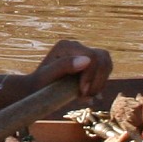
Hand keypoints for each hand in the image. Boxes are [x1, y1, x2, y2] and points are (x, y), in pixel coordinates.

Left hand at [0, 39, 114, 119]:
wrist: (35, 90)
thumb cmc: (38, 85)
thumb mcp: (47, 77)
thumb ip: (65, 67)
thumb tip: (87, 60)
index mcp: (66, 46)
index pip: (93, 56)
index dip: (92, 76)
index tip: (82, 92)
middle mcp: (76, 46)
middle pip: (103, 58)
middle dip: (98, 79)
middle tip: (85, 95)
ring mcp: (83, 54)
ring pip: (107, 63)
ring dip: (101, 82)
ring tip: (87, 95)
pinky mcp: (89, 64)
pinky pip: (105, 70)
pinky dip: (100, 83)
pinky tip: (89, 94)